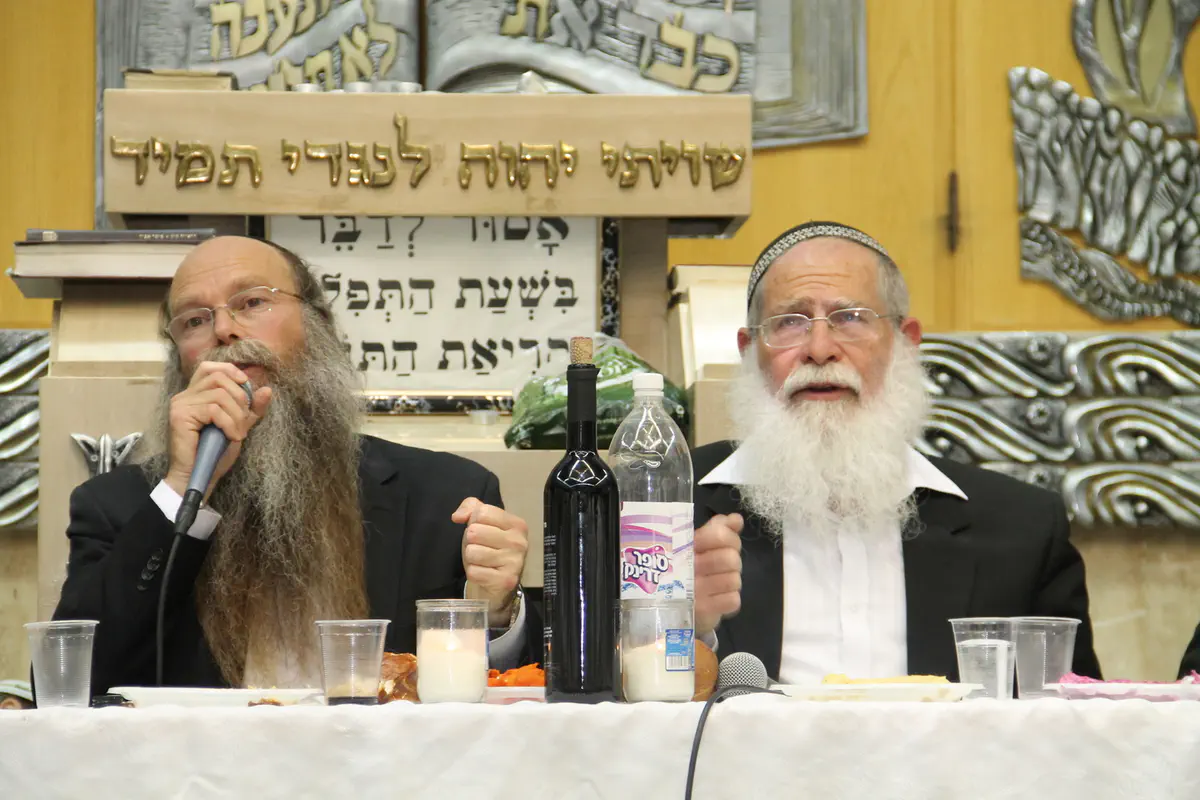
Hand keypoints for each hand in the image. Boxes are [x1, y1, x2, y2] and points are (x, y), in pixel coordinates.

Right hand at [164, 361, 272, 497]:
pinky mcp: (180, 415)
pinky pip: (214, 410)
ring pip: (219, 395)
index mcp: (195, 394)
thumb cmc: (215, 453)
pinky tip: (232, 436)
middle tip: (243, 422)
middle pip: (219, 378)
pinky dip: (229, 423)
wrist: (198, 475)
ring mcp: (180, 404)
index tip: (246, 385)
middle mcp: (184, 395)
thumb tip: (267, 389)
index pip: (210, 367)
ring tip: (238, 433)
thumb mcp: (239, 426)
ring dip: (236, 415)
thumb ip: (251, 408)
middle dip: (240, 398)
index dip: (230, 371)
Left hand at [453, 498, 528, 627]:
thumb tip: (458, 516)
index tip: (483, 531)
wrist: (498, 584)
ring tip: (482, 562)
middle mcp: (519, 542)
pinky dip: (474, 574)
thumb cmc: (489, 548)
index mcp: (517, 524)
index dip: (474, 522)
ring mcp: (514, 562)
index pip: (482, 512)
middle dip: (471, 542)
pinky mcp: (506, 581)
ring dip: (471, 559)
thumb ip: (471, 508)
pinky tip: (484, 574)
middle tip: (482, 548)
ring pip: (472, 552)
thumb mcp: (482, 523)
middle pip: (474, 532)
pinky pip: (473, 572)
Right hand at [694, 513, 742, 636]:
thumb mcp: (700, 544)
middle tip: (722, 566)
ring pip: (734, 580)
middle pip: (730, 558)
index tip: (725, 544)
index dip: (731, 539)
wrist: (673, 607)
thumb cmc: (690, 570)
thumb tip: (736, 519)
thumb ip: (719, 529)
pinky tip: (718, 597)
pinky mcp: (703, 611)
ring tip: (719, 582)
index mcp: (687, 545)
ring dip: (731, 581)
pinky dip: (729, 598)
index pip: (719, 534)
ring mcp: (695, 590)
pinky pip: (733, 600)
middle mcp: (688, 566)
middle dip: (733, 562)